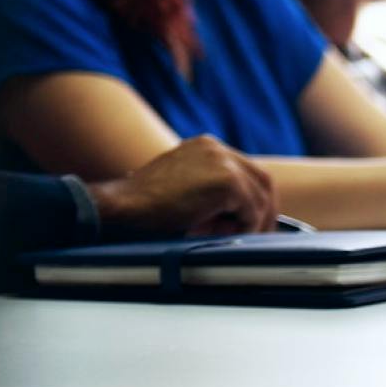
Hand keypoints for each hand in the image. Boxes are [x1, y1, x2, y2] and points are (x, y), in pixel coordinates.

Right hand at [86, 136, 278, 238]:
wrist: (121, 206)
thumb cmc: (144, 206)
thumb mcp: (182, 189)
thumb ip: (210, 192)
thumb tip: (237, 216)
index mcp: (207, 147)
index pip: (248, 171)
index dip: (254, 199)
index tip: (250, 222)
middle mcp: (217, 148)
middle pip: (262, 180)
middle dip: (264, 210)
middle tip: (257, 235)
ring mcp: (223, 162)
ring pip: (260, 197)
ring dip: (252, 222)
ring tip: (232, 238)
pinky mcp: (227, 182)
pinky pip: (252, 209)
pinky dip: (246, 227)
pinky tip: (226, 237)